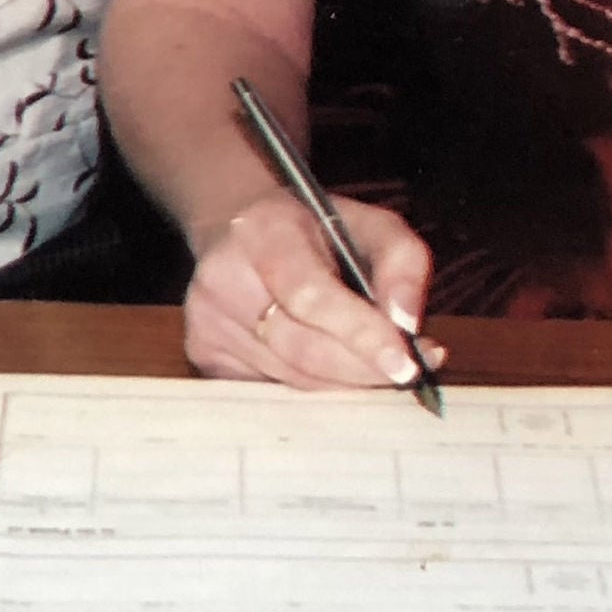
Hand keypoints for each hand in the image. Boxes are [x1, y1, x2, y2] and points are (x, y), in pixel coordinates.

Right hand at [184, 189, 441, 391]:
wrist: (236, 226)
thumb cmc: (312, 228)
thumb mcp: (368, 222)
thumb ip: (402, 262)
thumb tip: (408, 324)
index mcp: (265, 232)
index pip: (312, 294)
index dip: (361, 334)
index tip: (406, 364)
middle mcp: (224, 277)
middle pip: (302, 348)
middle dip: (363, 369)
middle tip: (407, 374)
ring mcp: (207, 320)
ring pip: (291, 378)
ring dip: (343, 382)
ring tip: (378, 369)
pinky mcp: (202, 352)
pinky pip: (271, 389)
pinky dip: (312, 387)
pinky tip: (333, 370)